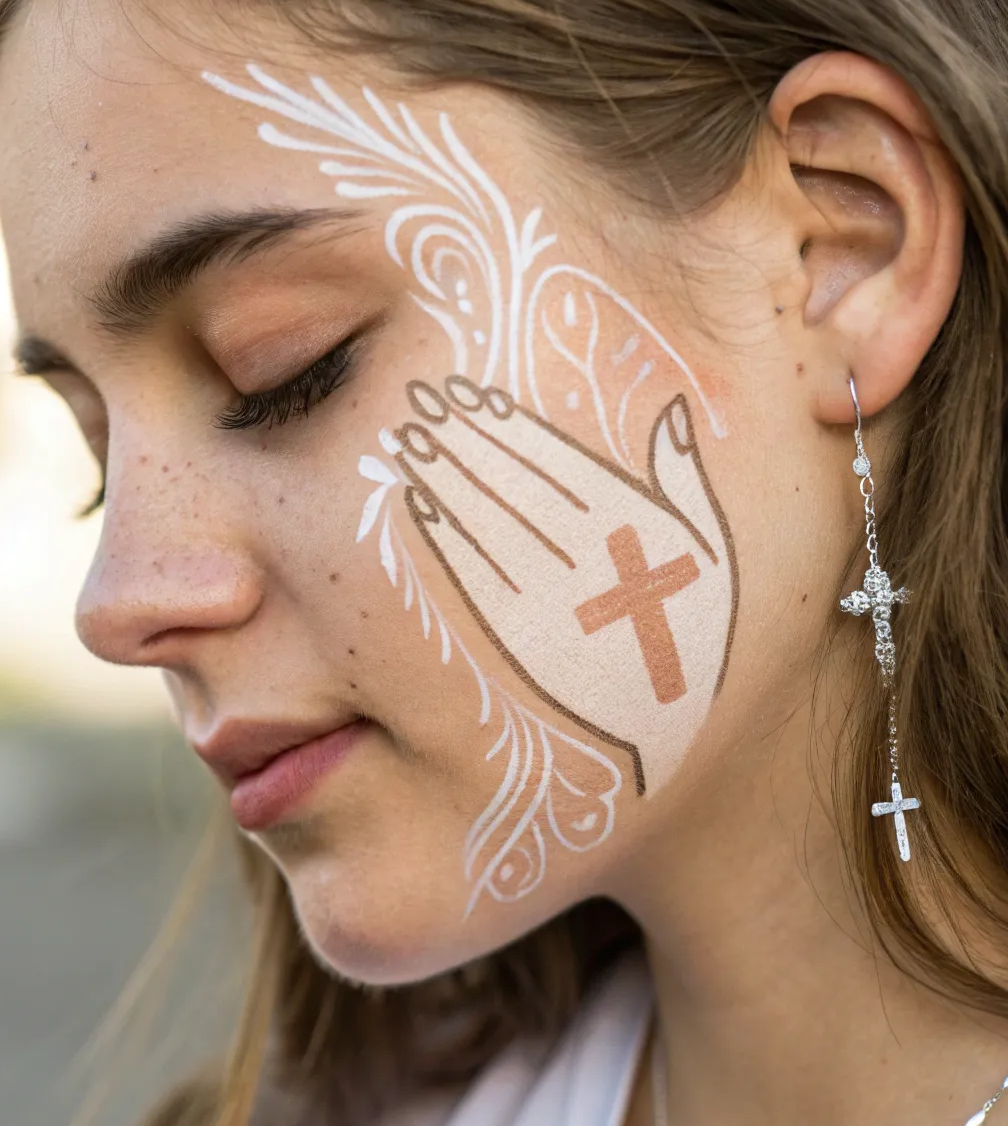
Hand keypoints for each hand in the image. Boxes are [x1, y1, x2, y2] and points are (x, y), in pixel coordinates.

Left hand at [394, 376, 736, 794]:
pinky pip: (474, 578)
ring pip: (485, 526)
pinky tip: (418, 507)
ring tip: (408, 444)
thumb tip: (675, 407)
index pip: (554, 461)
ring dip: (444, 481)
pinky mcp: (516, 643)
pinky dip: (444, 539)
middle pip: (511, 484)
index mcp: (635, 526)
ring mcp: (548, 601)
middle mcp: (588, 557)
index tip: (469, 392)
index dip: (508, 424)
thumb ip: (685, 476)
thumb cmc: (702, 633)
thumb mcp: (717, 548)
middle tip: (420, 403)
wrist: (672, 734)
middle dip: (463, 441)